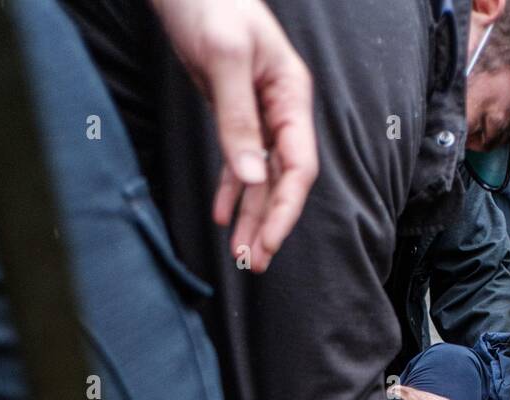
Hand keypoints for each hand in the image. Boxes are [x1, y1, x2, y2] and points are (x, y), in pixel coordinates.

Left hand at [151, 0, 317, 269]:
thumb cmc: (212, 4)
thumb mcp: (224, 57)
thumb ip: (237, 118)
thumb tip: (251, 177)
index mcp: (291, 96)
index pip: (298, 167)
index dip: (286, 210)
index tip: (268, 243)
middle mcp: (281, 111)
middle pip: (282, 181)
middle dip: (268, 224)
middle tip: (251, 263)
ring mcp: (259, 114)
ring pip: (260, 178)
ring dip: (250, 216)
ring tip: (238, 253)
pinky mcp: (235, 114)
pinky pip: (238, 162)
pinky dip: (229, 190)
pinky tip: (220, 215)